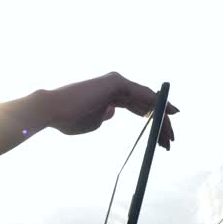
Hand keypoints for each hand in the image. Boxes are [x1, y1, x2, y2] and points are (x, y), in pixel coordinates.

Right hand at [44, 72, 177, 148]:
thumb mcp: (91, 121)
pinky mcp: (116, 82)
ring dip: (162, 118)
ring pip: (148, 100)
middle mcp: (116, 85)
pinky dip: (158, 104)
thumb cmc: (68, 119)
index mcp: (110, 95)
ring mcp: (116, 82)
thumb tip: (112, 112)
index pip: (138, 107)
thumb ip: (103, 115)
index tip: (162, 136)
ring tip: (170, 137)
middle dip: (160, 123)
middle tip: (170, 141)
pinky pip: (143, 94)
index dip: (152, 120)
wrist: (52, 111)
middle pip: (146, 104)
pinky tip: (169, 115)